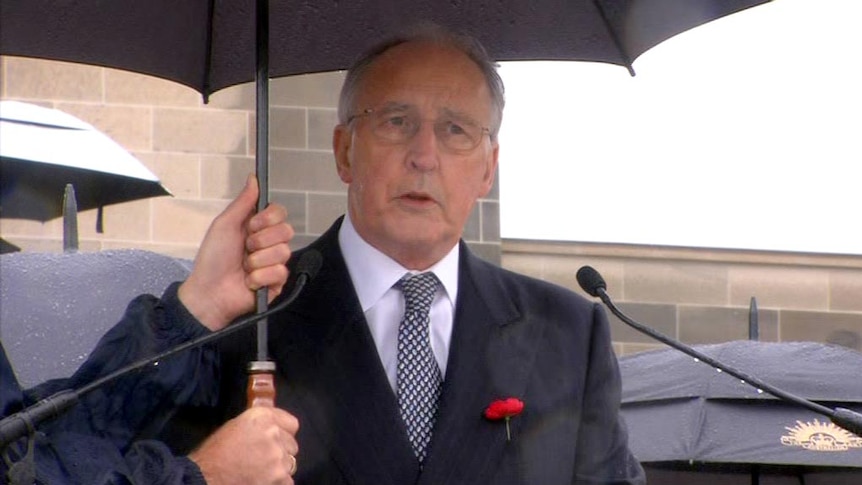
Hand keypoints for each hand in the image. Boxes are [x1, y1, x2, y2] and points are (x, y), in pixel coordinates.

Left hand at [179, 174, 293, 330]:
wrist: (209, 291)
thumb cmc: (213, 258)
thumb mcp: (225, 225)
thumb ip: (243, 202)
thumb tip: (253, 178)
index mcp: (258, 227)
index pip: (280, 213)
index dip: (267, 219)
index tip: (250, 226)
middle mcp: (269, 243)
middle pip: (287, 230)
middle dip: (261, 240)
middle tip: (244, 249)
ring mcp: (274, 263)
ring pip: (283, 252)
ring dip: (257, 260)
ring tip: (244, 267)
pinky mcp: (277, 282)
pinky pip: (280, 272)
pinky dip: (260, 277)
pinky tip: (249, 281)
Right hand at [189, 407, 299, 484]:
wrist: (204, 478)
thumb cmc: (214, 453)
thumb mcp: (236, 427)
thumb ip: (259, 425)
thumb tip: (272, 429)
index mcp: (262, 418)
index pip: (291, 424)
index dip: (283, 432)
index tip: (276, 439)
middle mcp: (275, 435)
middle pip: (292, 445)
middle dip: (281, 451)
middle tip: (263, 458)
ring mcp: (279, 459)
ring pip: (290, 464)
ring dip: (279, 468)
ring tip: (261, 472)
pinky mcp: (280, 479)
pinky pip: (287, 481)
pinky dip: (277, 483)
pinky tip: (261, 482)